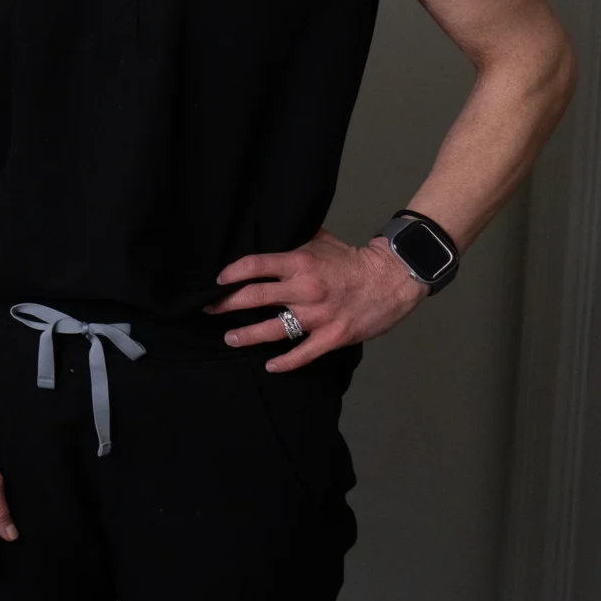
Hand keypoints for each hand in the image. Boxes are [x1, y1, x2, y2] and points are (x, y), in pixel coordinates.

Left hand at [209, 228, 426, 370]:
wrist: (391, 279)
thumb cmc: (353, 259)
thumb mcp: (320, 241)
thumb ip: (293, 242)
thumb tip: (266, 234)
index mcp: (300, 263)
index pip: (255, 266)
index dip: (232, 273)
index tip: (218, 281)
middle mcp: (304, 289)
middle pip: (255, 297)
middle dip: (227, 305)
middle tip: (209, 310)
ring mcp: (318, 315)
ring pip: (274, 328)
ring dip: (247, 335)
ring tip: (230, 338)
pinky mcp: (333, 336)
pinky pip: (304, 353)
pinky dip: (286, 362)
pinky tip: (270, 366)